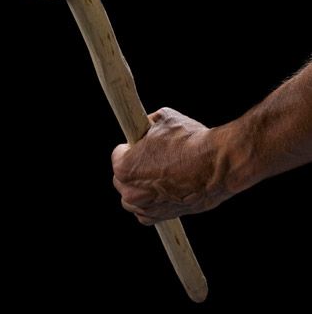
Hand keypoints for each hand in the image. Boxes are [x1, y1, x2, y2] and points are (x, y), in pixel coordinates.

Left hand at [112, 108, 233, 223]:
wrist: (218, 164)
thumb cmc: (190, 141)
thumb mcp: (163, 119)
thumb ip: (147, 125)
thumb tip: (146, 126)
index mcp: (125, 167)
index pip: (117, 155)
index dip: (130, 147)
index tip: (140, 145)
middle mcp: (131, 192)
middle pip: (122, 179)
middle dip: (133, 169)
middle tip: (150, 159)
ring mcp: (147, 207)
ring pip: (132, 199)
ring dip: (140, 189)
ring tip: (159, 175)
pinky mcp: (163, 217)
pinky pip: (146, 213)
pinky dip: (152, 204)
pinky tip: (163, 191)